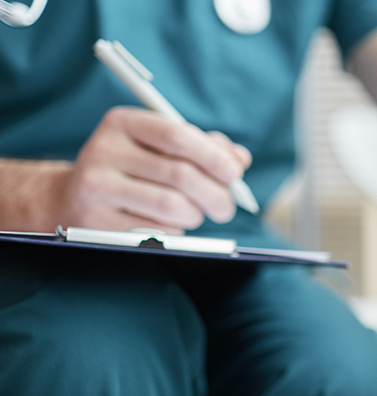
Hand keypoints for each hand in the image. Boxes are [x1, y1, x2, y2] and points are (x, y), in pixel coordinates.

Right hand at [56, 107, 251, 233]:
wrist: (74, 196)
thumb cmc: (133, 167)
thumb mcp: (161, 146)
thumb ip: (203, 147)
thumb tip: (239, 159)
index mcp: (123, 123)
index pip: (177, 136)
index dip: (213, 156)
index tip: (235, 174)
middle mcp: (104, 150)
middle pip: (180, 175)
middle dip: (216, 194)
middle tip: (227, 207)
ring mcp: (97, 186)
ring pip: (171, 206)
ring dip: (196, 214)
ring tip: (197, 213)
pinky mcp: (96, 220)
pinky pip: (156, 230)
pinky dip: (175, 230)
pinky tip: (169, 223)